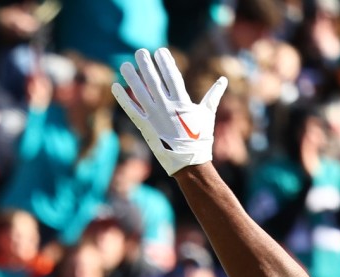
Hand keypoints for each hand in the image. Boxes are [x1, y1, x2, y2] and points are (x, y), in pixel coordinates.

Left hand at [112, 48, 226, 175]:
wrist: (189, 162)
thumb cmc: (201, 137)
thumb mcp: (208, 114)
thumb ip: (213, 95)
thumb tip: (224, 79)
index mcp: (182, 103)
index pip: (172, 77)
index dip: (165, 63)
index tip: (160, 51)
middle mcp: (167, 107)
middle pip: (154, 81)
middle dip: (146, 65)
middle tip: (140, 52)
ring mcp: (154, 117)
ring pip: (140, 93)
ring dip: (131, 78)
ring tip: (124, 65)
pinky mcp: (145, 127)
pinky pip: (131, 110)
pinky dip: (123, 98)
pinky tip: (115, 86)